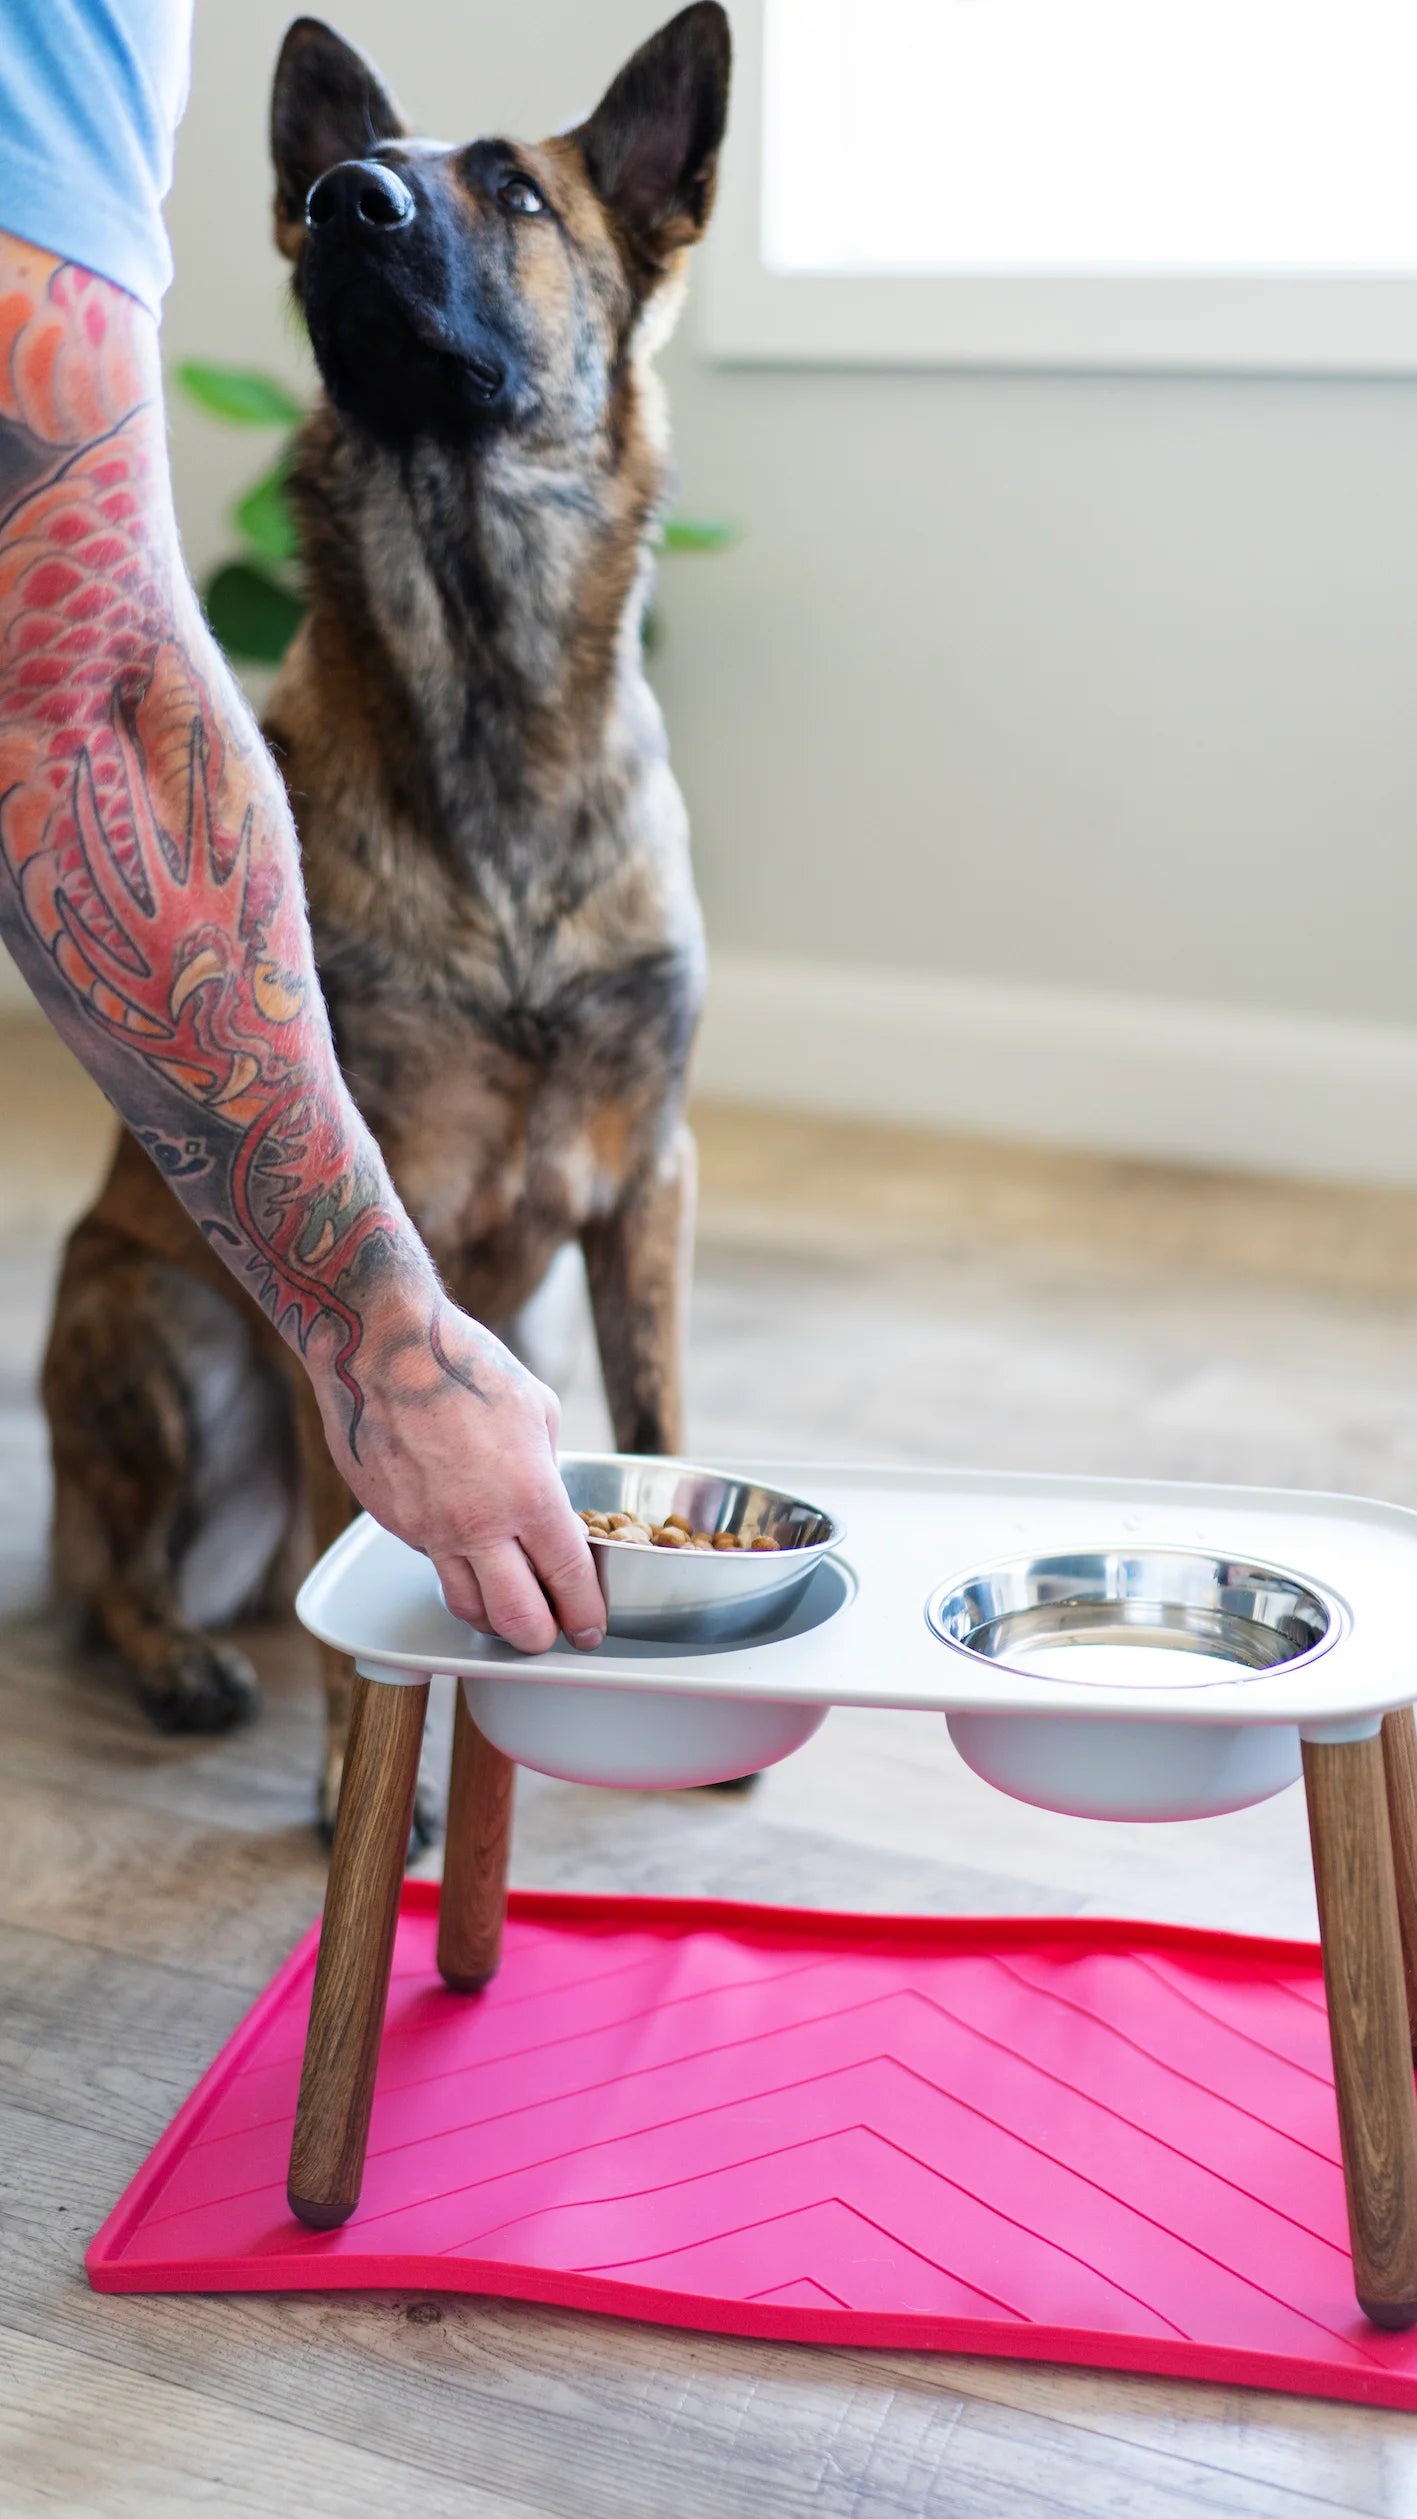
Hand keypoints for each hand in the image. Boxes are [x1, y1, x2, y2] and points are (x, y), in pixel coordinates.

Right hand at [311, 1290, 605, 1654]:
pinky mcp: (392, 1522)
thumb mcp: (537, 1409)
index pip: (568, 1580)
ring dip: (491, 1619)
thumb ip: (547, 1466)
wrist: (380, 1347)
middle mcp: (478, 1525)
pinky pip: (430, 1561)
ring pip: (465, 1606)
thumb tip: (548, 1495)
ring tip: (505, 1612)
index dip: (585, 1614)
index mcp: (529, 1495)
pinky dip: (452, 1565)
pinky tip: (462, 1548)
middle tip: (548, 1635)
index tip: (589, 1627)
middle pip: (516, 1619)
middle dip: (539, 1638)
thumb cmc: (463, 1364)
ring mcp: (429, 1529)